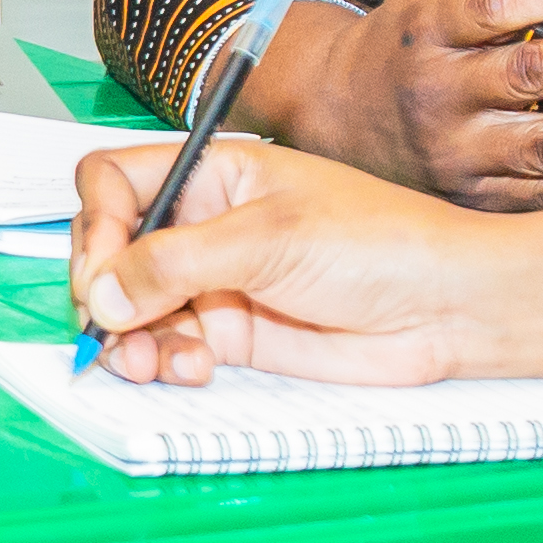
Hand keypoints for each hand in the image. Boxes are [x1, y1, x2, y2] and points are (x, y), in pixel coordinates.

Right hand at [66, 128, 507, 386]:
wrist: (445, 307)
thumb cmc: (381, 243)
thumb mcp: (271, 239)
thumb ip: (178, 263)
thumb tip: (103, 295)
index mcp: (212, 173)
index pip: (114, 182)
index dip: (97, 223)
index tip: (105, 268)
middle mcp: (204, 224)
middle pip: (112, 251)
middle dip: (104, 292)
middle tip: (112, 327)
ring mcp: (214, 281)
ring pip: (132, 308)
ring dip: (129, 338)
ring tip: (149, 362)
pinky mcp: (232, 333)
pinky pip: (168, 346)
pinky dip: (163, 361)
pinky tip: (189, 368)